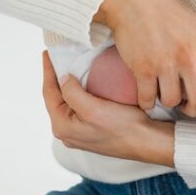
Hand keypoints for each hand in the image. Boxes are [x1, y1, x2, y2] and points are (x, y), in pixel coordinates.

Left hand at [42, 51, 174, 164]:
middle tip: (58, 57)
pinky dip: (79, 92)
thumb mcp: (93, 108)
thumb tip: (62, 78)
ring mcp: (80, 132)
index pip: (49, 93)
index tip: (47, 52)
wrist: (147, 142)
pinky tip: (85, 83)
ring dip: (68, 84)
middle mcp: (67, 132)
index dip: (48, 71)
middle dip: (56, 77)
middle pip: (56, 98)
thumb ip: (72, 92)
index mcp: (62, 126)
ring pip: (68, 102)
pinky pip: (79, 107)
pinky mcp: (92, 129)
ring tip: (70, 66)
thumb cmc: (123, 128)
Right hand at [94, 0, 195, 122]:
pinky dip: (147, 102)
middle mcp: (188, 55)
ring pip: (172, 101)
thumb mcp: (194, 24)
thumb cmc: (164, 9)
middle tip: (188, 107)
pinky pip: (148, 99)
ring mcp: (165, 63)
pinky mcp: (142, 68)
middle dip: (195, 109)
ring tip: (162, 90)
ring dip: (167, 101)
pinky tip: (146, 96)